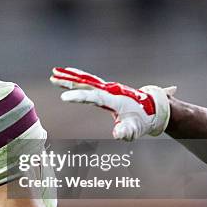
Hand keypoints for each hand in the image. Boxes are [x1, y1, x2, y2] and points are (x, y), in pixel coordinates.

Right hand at [50, 67, 175, 140]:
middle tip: (53, 76)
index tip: (63, 98)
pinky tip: (69, 75)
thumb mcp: (135, 130)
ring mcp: (108, 88)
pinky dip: (78, 77)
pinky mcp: (106, 89)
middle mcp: (109, 90)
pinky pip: (90, 81)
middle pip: (86, 83)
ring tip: (55, 72)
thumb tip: (117, 135)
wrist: (153, 108)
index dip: (78, 97)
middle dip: (69, 81)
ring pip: (86, 80)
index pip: (93, 97)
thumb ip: (126, 132)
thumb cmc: (142, 121)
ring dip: (71, 76)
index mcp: (114, 99)